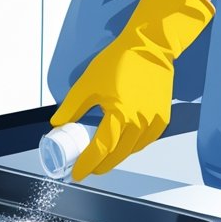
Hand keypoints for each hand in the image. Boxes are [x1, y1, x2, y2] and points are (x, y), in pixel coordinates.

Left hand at [51, 0, 213, 179]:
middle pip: (117, 155)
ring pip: (133, 150)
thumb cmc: (118, 62)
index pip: (100, 149)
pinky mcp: (163, 118)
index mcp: (120, 115)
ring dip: (116, 158)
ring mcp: (154, 122)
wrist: (150, 48)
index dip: (87, 164)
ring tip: (102, 160)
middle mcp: (140, 123)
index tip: (77, 173)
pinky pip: (146, 141)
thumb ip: (72, 107)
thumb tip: (57, 123)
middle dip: (101, 165)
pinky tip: (122, 147)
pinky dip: (133, 148)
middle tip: (87, 169)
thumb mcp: (87, 84)